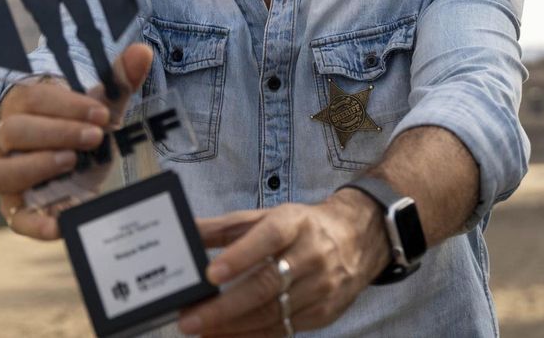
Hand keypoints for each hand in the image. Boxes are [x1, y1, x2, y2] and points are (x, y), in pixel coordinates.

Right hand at [0, 44, 153, 239]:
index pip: (34, 99)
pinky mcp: (18, 210)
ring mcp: (8, 176)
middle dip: (57, 132)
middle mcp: (6, 141)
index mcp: (22, 106)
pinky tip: (59, 225)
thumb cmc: (80, 125)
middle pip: (14, 131)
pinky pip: (16, 219)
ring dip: (36, 167)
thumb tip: (141, 52)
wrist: (70, 158)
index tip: (102, 113)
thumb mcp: (101, 103)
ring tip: (71, 161)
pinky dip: (34, 224)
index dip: (67, 105)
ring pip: (2, 172)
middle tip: (95, 136)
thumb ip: (119, 79)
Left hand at [178, 189, 388, 335]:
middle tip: (191, 319)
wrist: (358, 238)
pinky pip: (284, 330)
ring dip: (233, 327)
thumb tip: (185, 230)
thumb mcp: (267, 217)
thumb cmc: (302, 227)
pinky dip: (251, 337)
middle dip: (224, 307)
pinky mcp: (324, 312)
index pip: (268, 238)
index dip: (240, 257)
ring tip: (202, 331)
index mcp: (295, 223)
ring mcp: (321, 286)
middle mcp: (312, 254)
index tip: (211, 274)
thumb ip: (224, 228)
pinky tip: (226, 337)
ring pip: (273, 313)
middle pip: (266, 285)